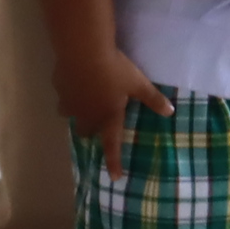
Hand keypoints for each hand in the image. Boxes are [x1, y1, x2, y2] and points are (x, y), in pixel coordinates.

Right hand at [55, 40, 176, 164]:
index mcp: (107, 116)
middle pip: (84, 131)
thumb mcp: (138, 83)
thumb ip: (153, 99)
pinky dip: (68, 89)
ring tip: (81, 98)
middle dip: (89, 130)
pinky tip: (75, 76)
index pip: (111, 145)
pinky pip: (62, 93)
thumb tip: (170, 112)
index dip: (114, 162)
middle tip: (95, 121)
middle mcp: (86, 114)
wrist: (84, 51)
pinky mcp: (59, 86)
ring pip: (68, 113)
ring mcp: (69, 102)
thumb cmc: (115, 70)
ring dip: (75, 110)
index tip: (116, 177)